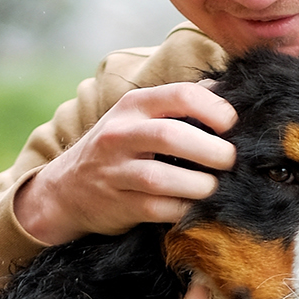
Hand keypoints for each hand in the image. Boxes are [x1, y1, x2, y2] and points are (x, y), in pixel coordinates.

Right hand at [13, 81, 236, 245]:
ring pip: (162, 177)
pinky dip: (184, 209)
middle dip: (212, 150)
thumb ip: (178, 102)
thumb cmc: (118, 147)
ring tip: (214, 185)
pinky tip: (195, 205)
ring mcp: (115, 171)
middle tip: (231, 160)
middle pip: (172, 135)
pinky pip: (158, 209)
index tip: (232, 125)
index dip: (216, 109)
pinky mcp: (117, 205)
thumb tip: (226, 89)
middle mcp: (120, 134)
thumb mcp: (138, 115)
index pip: (182, 95)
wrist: (65, 189)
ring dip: (200, 184)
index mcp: (134, 105)